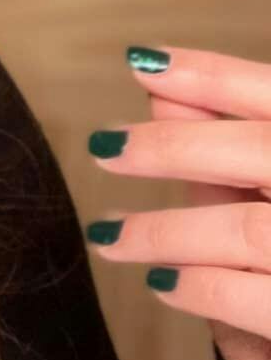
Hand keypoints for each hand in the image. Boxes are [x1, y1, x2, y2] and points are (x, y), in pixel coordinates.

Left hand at [85, 44, 270, 359]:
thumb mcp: (256, 222)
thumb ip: (223, 161)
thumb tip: (162, 94)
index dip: (216, 75)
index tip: (143, 63)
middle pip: (268, 150)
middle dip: (176, 146)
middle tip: (105, 147)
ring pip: (251, 230)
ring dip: (166, 230)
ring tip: (109, 238)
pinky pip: (256, 297)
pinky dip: (198, 285)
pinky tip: (159, 284)